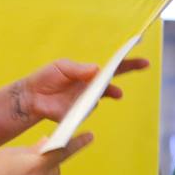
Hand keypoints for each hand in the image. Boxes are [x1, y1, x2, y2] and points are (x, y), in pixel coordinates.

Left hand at [14, 58, 149, 124]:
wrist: (31, 96)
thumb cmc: (46, 78)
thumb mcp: (62, 67)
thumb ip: (79, 69)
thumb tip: (96, 69)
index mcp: (89, 74)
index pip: (112, 68)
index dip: (128, 64)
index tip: (144, 60)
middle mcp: (91, 88)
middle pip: (113, 83)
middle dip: (129, 72)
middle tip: (144, 65)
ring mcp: (86, 102)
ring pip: (99, 96)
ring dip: (100, 90)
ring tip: (93, 87)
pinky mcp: (79, 114)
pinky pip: (86, 110)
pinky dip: (84, 105)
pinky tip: (76, 102)